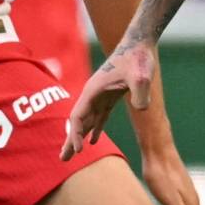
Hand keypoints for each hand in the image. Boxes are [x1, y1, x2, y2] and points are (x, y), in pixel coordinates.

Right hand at [62, 40, 154, 158]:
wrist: (140, 45)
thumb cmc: (138, 58)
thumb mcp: (141, 76)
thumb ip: (140, 94)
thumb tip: (141, 108)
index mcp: (93, 90)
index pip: (77, 117)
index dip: (76, 134)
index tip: (80, 151)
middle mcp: (92, 94)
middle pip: (77, 121)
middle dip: (70, 140)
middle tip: (63, 159)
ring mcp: (100, 95)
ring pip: (86, 120)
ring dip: (79, 137)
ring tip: (73, 155)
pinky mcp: (110, 96)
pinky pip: (99, 116)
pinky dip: (95, 128)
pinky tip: (94, 141)